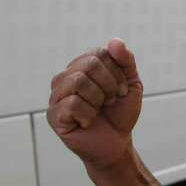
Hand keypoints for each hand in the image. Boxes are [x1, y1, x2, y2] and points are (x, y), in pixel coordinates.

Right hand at [46, 38, 142, 170]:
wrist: (117, 144)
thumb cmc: (120, 113)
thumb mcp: (130, 84)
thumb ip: (125, 61)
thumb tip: (115, 41)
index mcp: (82, 67)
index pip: (100, 54)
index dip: (117, 73)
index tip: (121, 90)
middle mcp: (66, 78)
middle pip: (88, 65)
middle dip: (109, 85)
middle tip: (111, 101)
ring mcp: (56, 96)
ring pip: (78, 81)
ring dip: (99, 99)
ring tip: (99, 110)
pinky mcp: (54, 116)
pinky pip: (72, 104)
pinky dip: (89, 114)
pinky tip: (88, 123)